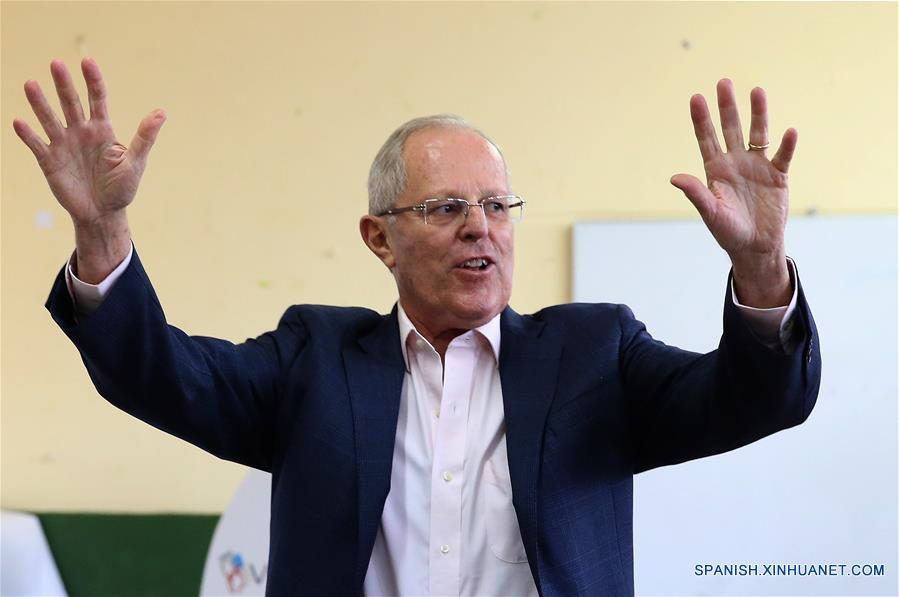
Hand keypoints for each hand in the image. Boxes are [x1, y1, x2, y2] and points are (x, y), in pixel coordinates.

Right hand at [13, 58, 165, 280]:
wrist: (103, 213)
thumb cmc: (122, 188)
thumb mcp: (136, 163)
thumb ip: (145, 137)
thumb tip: (161, 112)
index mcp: (103, 130)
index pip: (97, 99)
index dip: (93, 81)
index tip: (87, 61)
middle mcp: (81, 132)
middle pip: (71, 103)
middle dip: (64, 84)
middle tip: (56, 63)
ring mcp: (64, 145)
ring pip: (50, 119)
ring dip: (40, 103)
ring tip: (31, 84)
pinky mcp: (49, 161)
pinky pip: (37, 145)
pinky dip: (28, 134)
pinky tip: (20, 122)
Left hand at [671, 79, 795, 306]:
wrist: (754, 247)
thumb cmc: (728, 232)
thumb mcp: (711, 213)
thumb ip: (696, 193)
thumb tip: (674, 177)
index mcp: (715, 170)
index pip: (706, 139)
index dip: (701, 119)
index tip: (696, 98)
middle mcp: (735, 163)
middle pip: (731, 129)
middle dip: (727, 107)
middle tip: (724, 82)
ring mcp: (757, 167)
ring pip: (758, 134)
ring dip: (758, 114)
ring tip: (757, 91)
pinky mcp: (778, 176)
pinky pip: (782, 156)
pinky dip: (787, 145)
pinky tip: (789, 131)